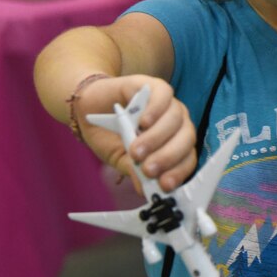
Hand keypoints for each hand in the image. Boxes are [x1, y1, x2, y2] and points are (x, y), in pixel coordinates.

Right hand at [76, 75, 197, 192]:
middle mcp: (177, 123)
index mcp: (174, 143)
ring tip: (136, 151)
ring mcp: (168, 104)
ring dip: (157, 138)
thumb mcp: (121, 159)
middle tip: (147, 169)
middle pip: (186, 138)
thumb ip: (136, 171)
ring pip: (175, 119)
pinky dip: (156, 109)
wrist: (88, 110)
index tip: (164, 185)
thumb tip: (146, 190)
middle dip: (167, 157)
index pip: (187, 158)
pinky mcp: (155, 86)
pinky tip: (142, 122)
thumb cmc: (110, 136)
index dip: (179, 171)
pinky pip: (164, 96)